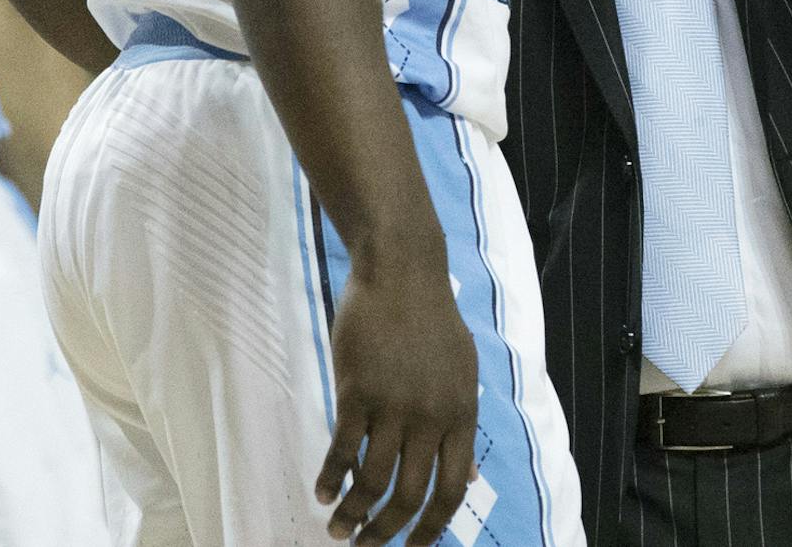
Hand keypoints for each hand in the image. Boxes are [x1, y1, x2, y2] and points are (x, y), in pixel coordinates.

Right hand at [315, 259, 477, 546]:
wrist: (401, 270)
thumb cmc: (431, 319)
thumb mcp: (462, 373)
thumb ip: (461, 426)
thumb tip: (468, 477)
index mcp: (461, 416)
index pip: (451, 491)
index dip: (431, 529)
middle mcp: (431, 418)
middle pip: (411, 495)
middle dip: (386, 532)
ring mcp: (393, 405)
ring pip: (374, 479)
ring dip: (355, 513)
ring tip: (337, 528)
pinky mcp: (356, 390)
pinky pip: (343, 447)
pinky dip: (332, 476)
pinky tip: (323, 490)